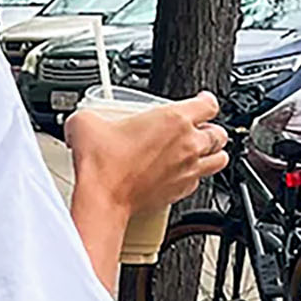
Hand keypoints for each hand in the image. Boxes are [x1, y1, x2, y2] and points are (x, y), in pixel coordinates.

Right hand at [65, 92, 228, 214]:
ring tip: (201, 153)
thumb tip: (81, 120)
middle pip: (219, 132)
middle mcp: (188, 144)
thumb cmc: (102, 165)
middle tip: (197, 131)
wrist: (102, 199)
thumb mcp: (87, 124)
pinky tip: (181, 175)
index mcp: (175, 119)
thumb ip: (89, 115)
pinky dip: (195, 178)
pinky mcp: (180, 192)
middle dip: (210, 130)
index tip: (200, 102)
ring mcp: (188, 170)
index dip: (205, 101)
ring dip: (212, 154)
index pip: (209, 103)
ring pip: (219, 158)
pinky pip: (199, 183)